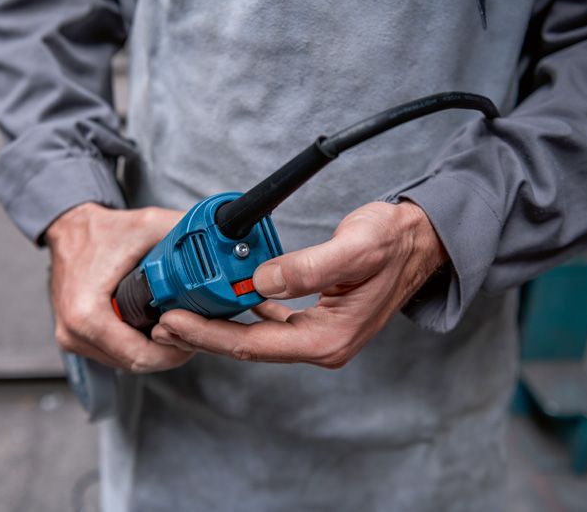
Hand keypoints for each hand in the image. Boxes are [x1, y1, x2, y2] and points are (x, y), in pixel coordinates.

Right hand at [46, 203, 193, 372]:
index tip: (194, 336)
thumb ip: (185, 234)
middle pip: (136, 363)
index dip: (174, 352)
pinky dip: (135, 344)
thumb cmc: (104, 229)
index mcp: (88, 314)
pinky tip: (153, 325)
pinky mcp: (74, 337)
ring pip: (125, 362)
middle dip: (168, 351)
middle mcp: (74, 333)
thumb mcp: (149, 225)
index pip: (141, 357)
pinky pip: (113, 353)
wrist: (69, 227)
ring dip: (153, 350)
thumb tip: (219, 240)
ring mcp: (71, 338)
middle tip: (190, 331)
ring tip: (174, 326)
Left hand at [152, 201, 446, 368]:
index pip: (255, 345)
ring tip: (182, 313)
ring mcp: (317, 334)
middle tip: (165, 320)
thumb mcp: (354, 248)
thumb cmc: (394, 242)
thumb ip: (308, 269)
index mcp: (329, 338)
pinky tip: (224, 301)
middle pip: (249, 347)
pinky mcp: (314, 319)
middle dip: (205, 335)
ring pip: (255, 337)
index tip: (176, 320)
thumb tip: (261, 283)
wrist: (421, 240)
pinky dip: (241, 314)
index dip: (211, 335)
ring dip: (218, 326)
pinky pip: (268, 323)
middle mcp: (321, 344)